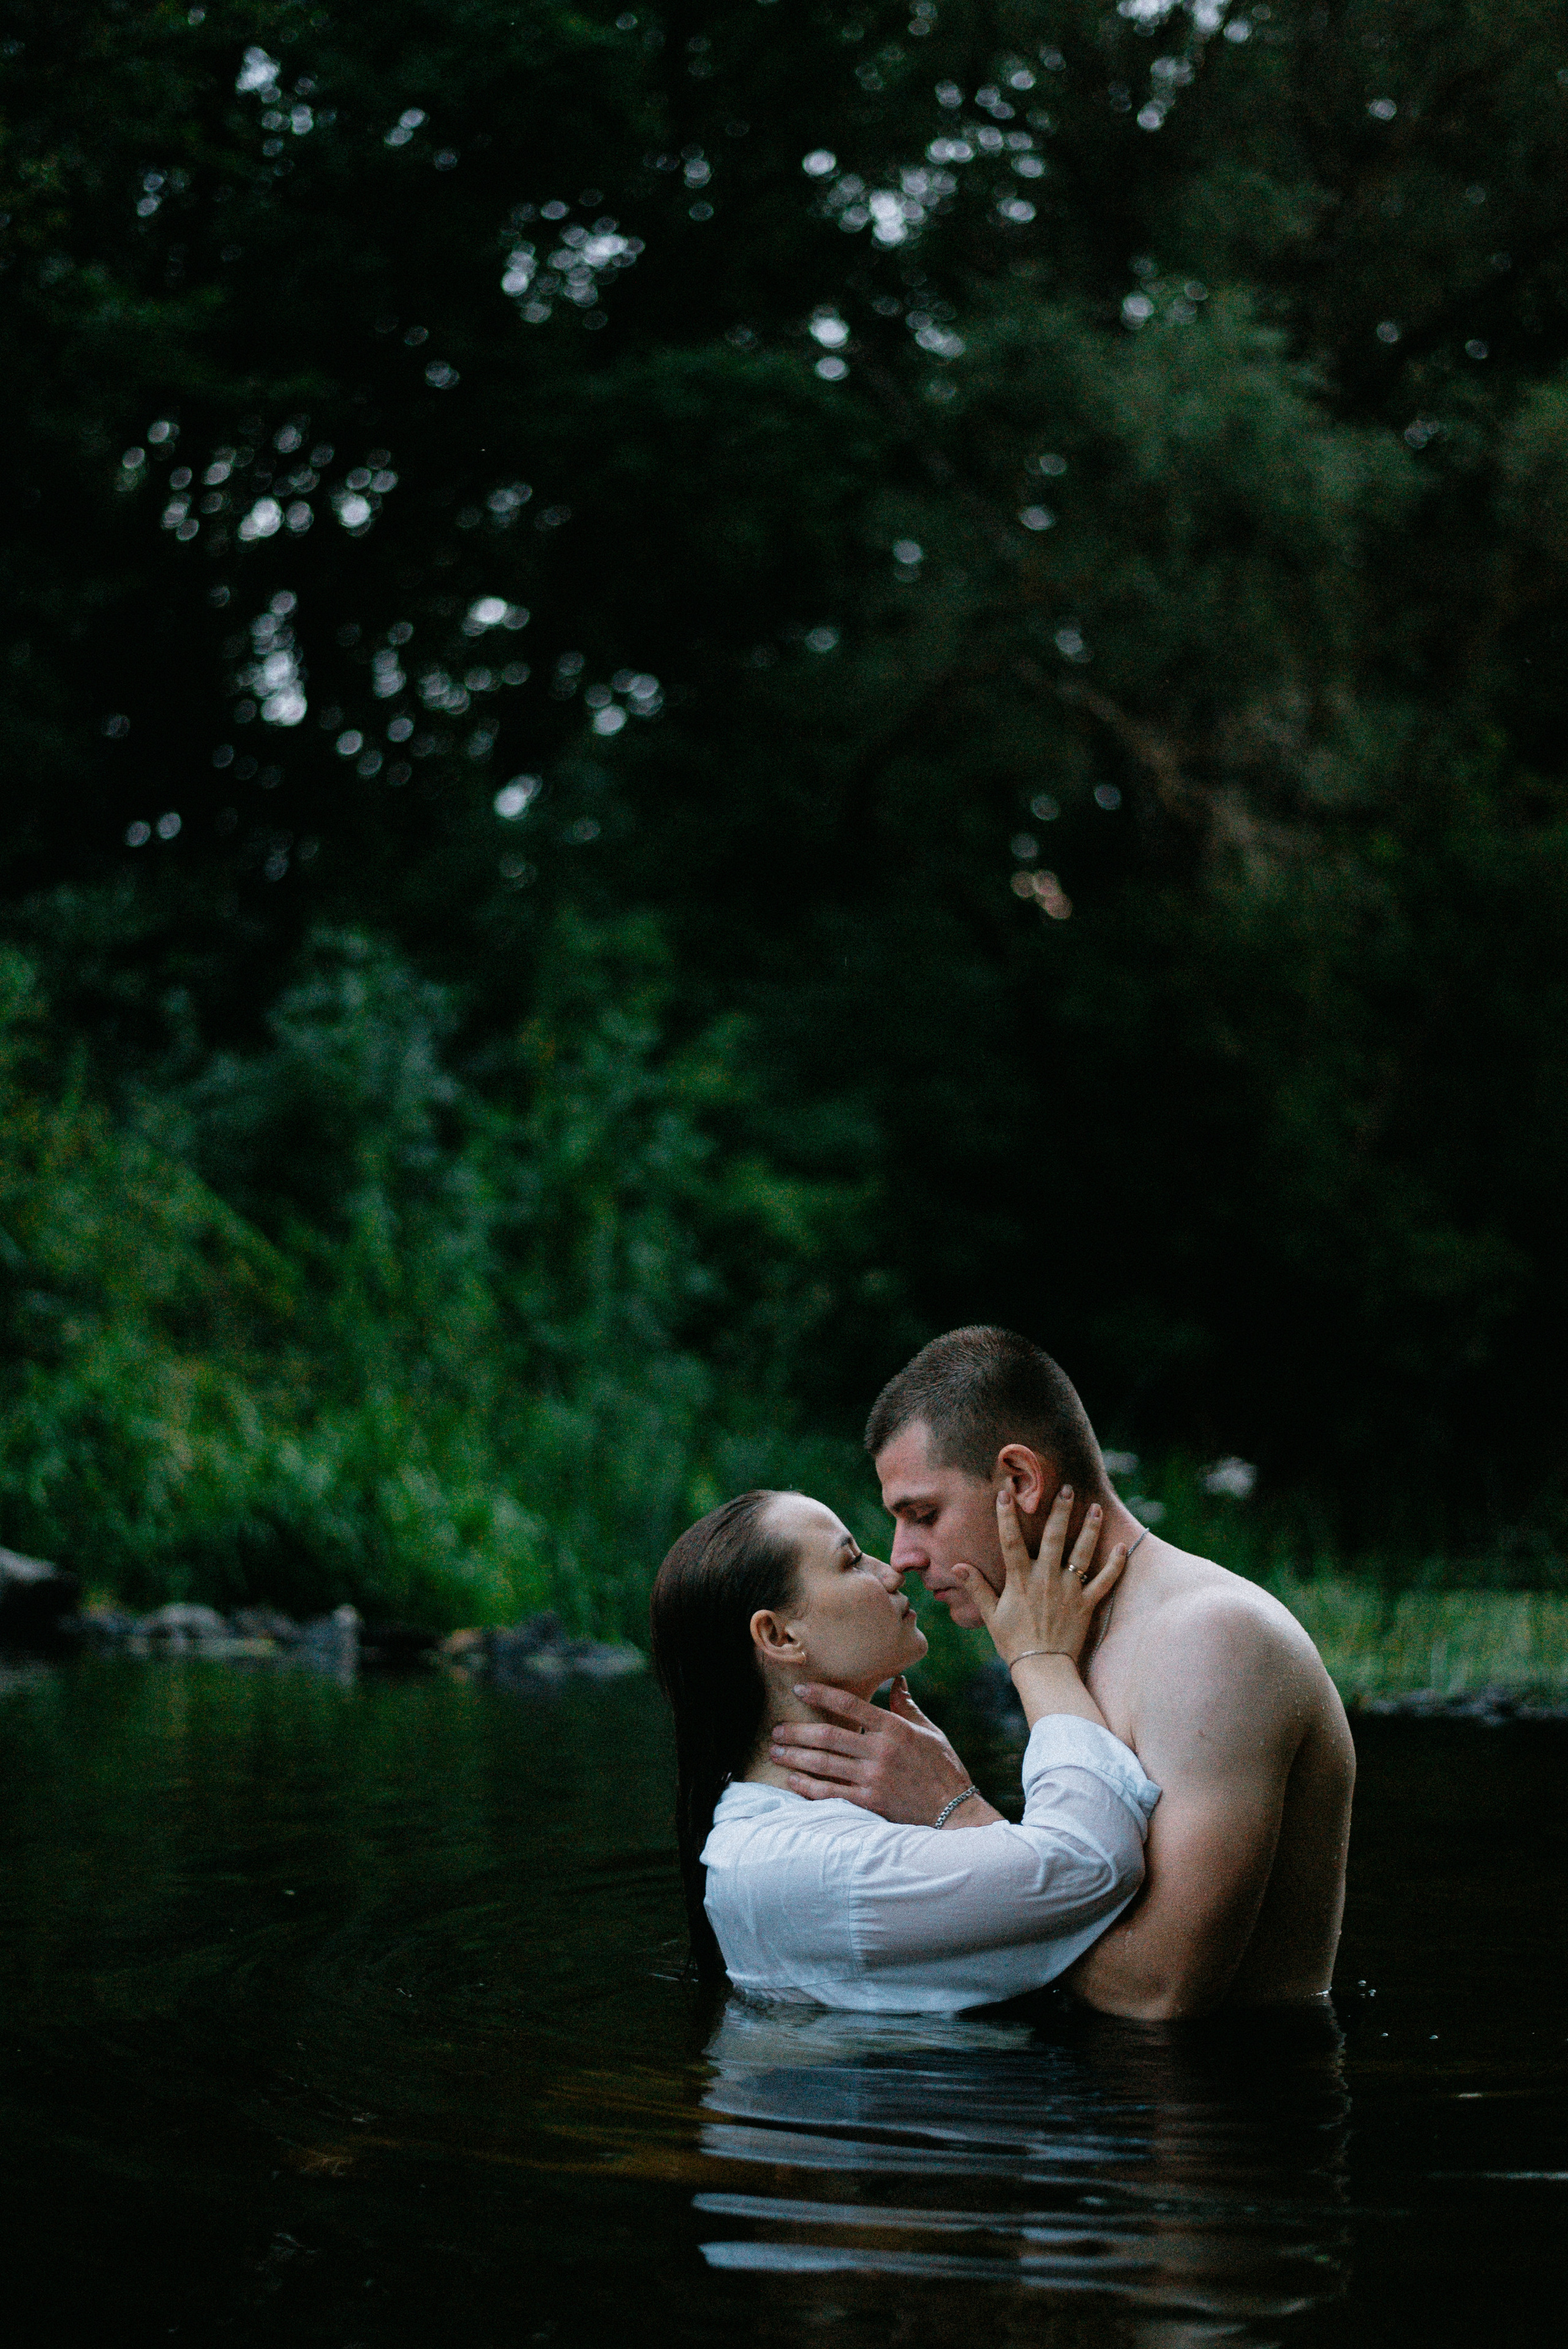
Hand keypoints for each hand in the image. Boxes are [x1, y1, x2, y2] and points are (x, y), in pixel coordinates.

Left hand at [769, 1677, 997, 1826]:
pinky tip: (792, 1780)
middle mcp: (880, 1751)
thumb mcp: (929, 1731)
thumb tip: (898, 1680)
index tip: (800, 1689)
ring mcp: (873, 1778)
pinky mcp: (870, 1802)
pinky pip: (832, 1793)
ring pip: (825, 1763)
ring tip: (776, 1751)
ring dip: (796, 1756)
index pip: (850, 1705)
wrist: (955, 1811)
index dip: (822, 1695)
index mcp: (894, 1728)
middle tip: (776, 1728)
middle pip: (829, 1736)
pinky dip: (809, 1786)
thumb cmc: (943, 1768)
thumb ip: (906, 1706)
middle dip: (797, 1731)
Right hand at [954, 1485, 1126, 1669]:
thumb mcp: (990, 1615)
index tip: (1005, 1492)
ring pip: (1081, 1553)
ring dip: (1089, 1529)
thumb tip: (959, 1565)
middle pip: (1053, 1538)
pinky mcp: (1086, 1604)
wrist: (1042, 1669)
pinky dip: (1115, 1565)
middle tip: (1066, 1488)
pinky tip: (1122, 1547)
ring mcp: (1069, 1590)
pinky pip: (1104, 1581)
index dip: (1006, 1515)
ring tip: (1095, 1508)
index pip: (1010, 1541)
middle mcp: (1046, 1579)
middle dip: (1060, 1511)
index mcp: (1020, 1580)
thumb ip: (977, 1587)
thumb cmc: (1013, 1642)